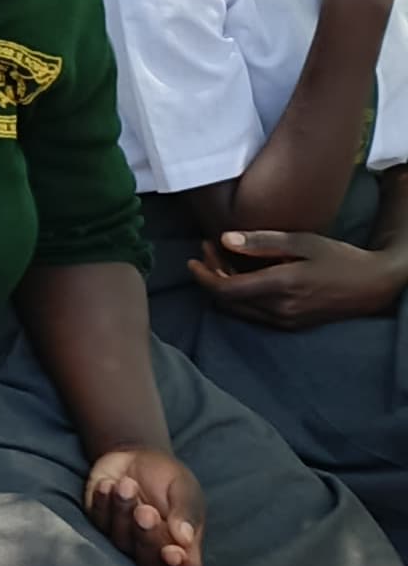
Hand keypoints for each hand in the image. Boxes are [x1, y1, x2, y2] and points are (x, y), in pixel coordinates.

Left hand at [82, 446, 205, 565]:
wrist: (137, 456)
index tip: (172, 552)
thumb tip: (185, 539)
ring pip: (120, 542)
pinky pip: (98, 522)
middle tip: (146, 510)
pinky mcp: (100, 525)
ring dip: (123, 512)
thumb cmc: (168, 479)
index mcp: (182, 547)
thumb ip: (186, 513)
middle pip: (149, 564)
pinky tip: (108, 484)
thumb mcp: (184, 489)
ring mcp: (123, 540)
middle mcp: (152, 551)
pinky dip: (102, 502)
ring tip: (127, 484)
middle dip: (146, 536)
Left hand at [190, 228, 407, 329]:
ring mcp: (284, 321)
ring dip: (224, 286)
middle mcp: (279, 310)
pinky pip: (253, 314)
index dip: (204, 276)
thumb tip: (224, 239)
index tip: (193, 259)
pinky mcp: (289, 325)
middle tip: (208, 248)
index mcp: (281, 287)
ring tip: (221, 257)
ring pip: (238, 309)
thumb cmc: (338, 258)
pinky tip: (241, 275)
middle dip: (211, 275)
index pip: (226, 289)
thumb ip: (261, 242)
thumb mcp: (302, 241)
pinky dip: (240, 296)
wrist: (372, 286)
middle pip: (228, 300)